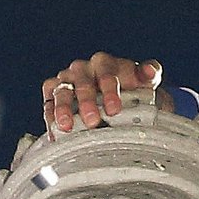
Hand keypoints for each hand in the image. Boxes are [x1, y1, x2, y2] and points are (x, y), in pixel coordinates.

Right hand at [42, 53, 168, 133]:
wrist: (121, 109)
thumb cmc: (135, 96)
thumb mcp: (147, 86)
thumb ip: (150, 76)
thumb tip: (150, 72)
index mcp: (108, 65)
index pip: (107, 71)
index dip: (110, 89)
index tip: (114, 109)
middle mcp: (86, 69)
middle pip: (82, 80)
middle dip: (86, 100)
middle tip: (92, 121)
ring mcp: (69, 82)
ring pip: (62, 90)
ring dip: (63, 108)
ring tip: (66, 126)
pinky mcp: (55, 95)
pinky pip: (48, 103)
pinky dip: (50, 117)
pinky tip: (55, 134)